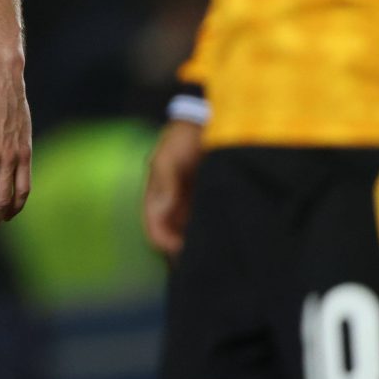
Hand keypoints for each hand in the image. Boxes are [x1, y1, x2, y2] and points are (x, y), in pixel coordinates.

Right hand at [143, 119, 203, 256]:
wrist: (210, 119)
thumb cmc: (183, 136)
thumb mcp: (168, 156)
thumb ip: (164, 183)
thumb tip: (163, 209)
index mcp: (157, 193)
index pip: (153, 226)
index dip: (164, 240)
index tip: (182, 250)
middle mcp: (172, 201)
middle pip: (171, 234)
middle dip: (181, 247)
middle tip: (201, 259)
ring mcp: (191, 202)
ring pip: (189, 231)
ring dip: (197, 241)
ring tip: (215, 251)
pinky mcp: (210, 199)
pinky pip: (207, 221)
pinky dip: (212, 230)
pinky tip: (224, 236)